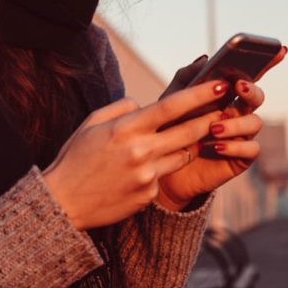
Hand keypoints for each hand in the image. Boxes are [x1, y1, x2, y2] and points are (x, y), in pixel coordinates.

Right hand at [41, 78, 231, 229]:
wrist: (63, 202)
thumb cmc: (76, 157)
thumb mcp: (92, 123)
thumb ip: (122, 109)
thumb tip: (145, 105)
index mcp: (126, 129)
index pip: (171, 106)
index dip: (199, 94)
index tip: (219, 85)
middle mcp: (140, 151)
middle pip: (189, 131)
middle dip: (209, 119)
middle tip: (224, 109)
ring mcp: (147, 176)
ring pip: (183, 155)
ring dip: (186, 145)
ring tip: (179, 139)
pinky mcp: (148, 196)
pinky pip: (165, 176)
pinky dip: (160, 169)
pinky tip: (140, 171)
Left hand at [156, 46, 286, 210]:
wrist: (164, 167)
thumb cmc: (170, 129)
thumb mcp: (172, 100)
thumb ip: (187, 77)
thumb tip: (206, 58)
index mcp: (225, 95)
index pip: (250, 75)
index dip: (268, 62)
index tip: (280, 49)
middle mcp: (238, 112)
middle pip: (256, 96)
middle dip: (250, 90)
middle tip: (236, 87)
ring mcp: (241, 134)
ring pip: (255, 122)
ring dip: (235, 123)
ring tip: (212, 127)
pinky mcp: (241, 157)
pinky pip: (251, 148)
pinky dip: (234, 145)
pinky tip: (215, 146)